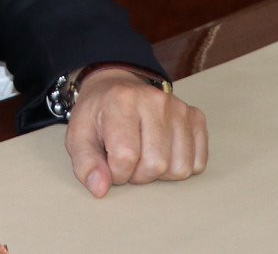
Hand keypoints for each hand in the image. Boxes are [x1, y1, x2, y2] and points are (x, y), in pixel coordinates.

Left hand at [64, 67, 207, 197]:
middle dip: (139, 174)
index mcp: (121, 100)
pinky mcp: (195, 117)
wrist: (116, 89)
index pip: (126, 156)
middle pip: (157, 164)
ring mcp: (178, 107)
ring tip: (145, 155)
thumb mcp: (78, 137)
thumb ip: (85, 164)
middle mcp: (154, 100)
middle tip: (128, 161)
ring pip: (180, 167)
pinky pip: (198, 162)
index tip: (110, 165)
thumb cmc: (98, 116)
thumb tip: (101, 188)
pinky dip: (180, 165)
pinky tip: (163, 151)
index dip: (116, 172)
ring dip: (161, 173)